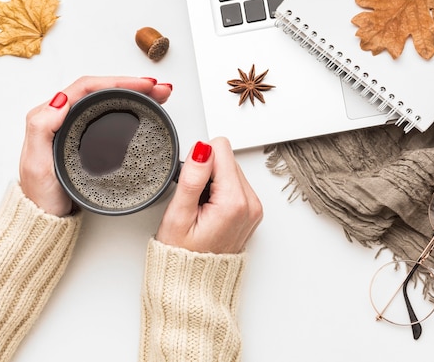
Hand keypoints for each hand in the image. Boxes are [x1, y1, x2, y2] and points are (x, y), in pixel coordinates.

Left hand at [19, 76, 171, 216]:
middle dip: (132, 84)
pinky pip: (109, 114)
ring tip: (159, 95)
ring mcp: (76, 127)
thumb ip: (41, 128)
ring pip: (107, 100)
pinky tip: (143, 109)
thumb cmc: (41, 195)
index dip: (117, 82)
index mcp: (49, 115)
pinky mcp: (88, 139)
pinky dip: (129, 108)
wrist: (45, 219)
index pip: (86, 87)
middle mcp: (63, 117)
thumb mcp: (36, 163)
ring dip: (134, 93)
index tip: (142, 85)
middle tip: (159, 88)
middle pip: (100, 89)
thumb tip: (60, 99)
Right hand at [156, 137, 262, 253]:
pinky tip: (209, 211)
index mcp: (235, 202)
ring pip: (231, 169)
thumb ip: (193, 178)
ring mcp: (254, 208)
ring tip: (202, 208)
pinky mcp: (252, 210)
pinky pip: (235, 184)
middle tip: (196, 202)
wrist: (195, 283)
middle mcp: (251, 204)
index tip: (193, 186)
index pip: (220, 149)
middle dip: (207, 173)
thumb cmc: (183, 255)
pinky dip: (220, 192)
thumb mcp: (179, 215)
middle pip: (227, 158)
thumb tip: (202, 149)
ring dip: (214, 183)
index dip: (199, 162)